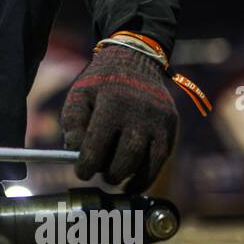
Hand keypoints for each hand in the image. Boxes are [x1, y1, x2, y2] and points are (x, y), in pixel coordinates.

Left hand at [61, 43, 177, 193]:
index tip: (81, 172)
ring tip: (114, 179)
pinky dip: (147, 175)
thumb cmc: (101, 84)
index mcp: (112, 103)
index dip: (87, 164)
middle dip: (110, 173)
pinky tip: (133, 183)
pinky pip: (161, 158)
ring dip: (129, 177)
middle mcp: (139, 112)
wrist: (135, 61)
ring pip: (147, 161)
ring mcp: (159, 120)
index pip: (98, 142)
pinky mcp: (171, 126)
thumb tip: (75, 151)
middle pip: (126, 156)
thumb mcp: (79, 95)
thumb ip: (73, 123)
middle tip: (99, 175)